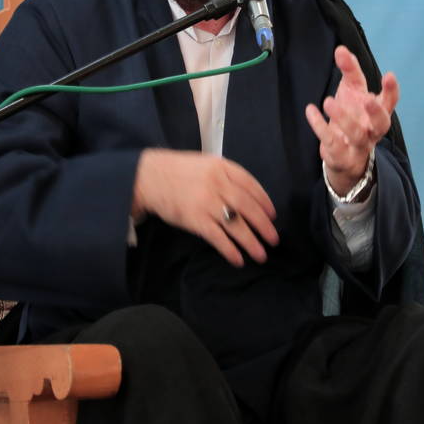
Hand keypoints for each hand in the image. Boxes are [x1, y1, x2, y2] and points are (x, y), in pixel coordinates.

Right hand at [132, 149, 278, 266]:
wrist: (149, 177)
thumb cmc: (178, 171)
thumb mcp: (206, 164)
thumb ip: (226, 176)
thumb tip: (248, 196)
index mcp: (222, 167)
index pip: (251, 185)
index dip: (264, 202)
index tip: (272, 215)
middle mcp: (218, 184)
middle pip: (248, 207)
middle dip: (264, 225)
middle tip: (274, 239)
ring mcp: (207, 203)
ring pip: (236, 225)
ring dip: (251, 242)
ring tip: (261, 255)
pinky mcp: (195, 220)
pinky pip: (218, 237)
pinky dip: (230, 250)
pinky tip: (238, 259)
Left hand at [304, 45, 399, 196]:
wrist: (343, 155)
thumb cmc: (352, 116)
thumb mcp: (351, 91)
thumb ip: (349, 71)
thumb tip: (341, 50)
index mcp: (378, 112)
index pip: (390, 102)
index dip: (391, 90)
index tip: (389, 75)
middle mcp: (372, 130)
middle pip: (382, 124)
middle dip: (376, 112)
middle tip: (368, 100)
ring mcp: (358, 144)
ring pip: (356, 134)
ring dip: (343, 118)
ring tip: (328, 101)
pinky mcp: (341, 155)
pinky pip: (332, 142)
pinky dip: (320, 127)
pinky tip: (311, 111)